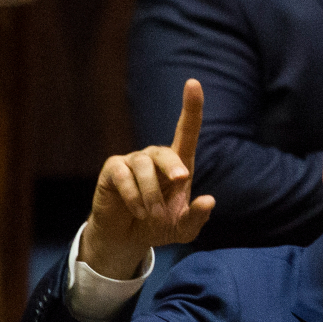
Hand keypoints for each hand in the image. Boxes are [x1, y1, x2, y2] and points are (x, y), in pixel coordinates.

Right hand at [80, 79, 216, 278]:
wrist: (127, 238)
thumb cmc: (158, 226)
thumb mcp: (183, 229)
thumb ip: (197, 217)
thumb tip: (209, 200)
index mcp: (178, 166)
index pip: (186, 131)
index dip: (191, 107)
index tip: (193, 83)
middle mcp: (155, 158)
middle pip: (165, 152)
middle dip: (173, 167)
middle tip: (180, 182)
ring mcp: (132, 161)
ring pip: (143, 167)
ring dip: (151, 194)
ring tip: (152, 214)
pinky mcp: (113, 169)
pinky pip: (124, 176)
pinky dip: (133, 196)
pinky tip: (137, 210)